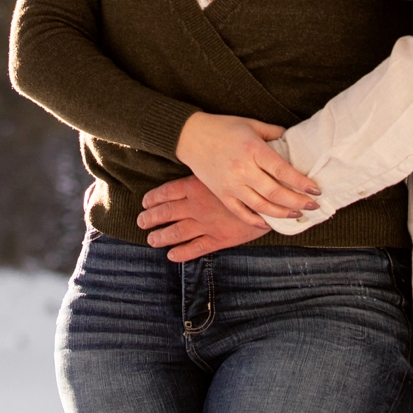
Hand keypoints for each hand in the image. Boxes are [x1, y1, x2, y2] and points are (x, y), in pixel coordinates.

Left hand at [138, 176, 268, 260]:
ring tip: (151, 239)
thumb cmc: (248, 176)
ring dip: (161, 236)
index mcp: (196, 186)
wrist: (272, 197)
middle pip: (166, 213)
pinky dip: (182, 253)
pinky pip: (196, 248)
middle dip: (151, 218)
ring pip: (176, 232)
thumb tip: (201, 156)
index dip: (154, 198)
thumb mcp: (227, 165)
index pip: (167, 192)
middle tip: (141, 222)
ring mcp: (206, 224)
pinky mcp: (219, 239)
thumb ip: (211, 166)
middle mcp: (196, 206)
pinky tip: (172, 255)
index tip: (145, 202)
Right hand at [174, 112, 319, 224]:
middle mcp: (243, 170)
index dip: (301, 182)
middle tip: (313, 205)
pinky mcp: (222, 194)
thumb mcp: (250, 124)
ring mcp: (231, 185)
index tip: (316, 189)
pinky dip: (256, 221)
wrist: (190, 136)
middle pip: (275, 193)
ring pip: (261, 206)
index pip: (283, 171)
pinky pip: (241, 212)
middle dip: (298, 202)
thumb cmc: (223, 127)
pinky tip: (269, 223)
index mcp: (253, 150)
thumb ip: (273, 132)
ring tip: (297, 214)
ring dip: (282, 213)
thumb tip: (291, 139)